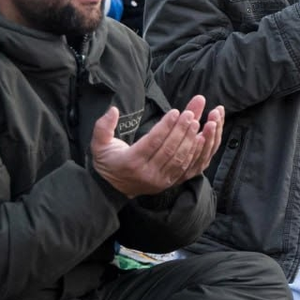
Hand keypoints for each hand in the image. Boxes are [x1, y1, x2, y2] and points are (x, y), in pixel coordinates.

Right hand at [91, 96, 224, 198]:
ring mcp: (159, 180)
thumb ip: (103, 127)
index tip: (176, 112)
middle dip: (181, 130)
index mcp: (130, 161)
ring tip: (196, 122)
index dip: (165, 127)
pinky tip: (200, 139)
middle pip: (169, 150)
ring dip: (190, 140)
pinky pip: (185, 168)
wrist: (112, 189)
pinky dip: (194, 153)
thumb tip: (113, 110)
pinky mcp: (169, 183)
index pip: (152, 142)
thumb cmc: (108, 162)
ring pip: (179, 159)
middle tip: (190, 114)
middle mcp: (147, 173)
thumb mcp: (99, 145)